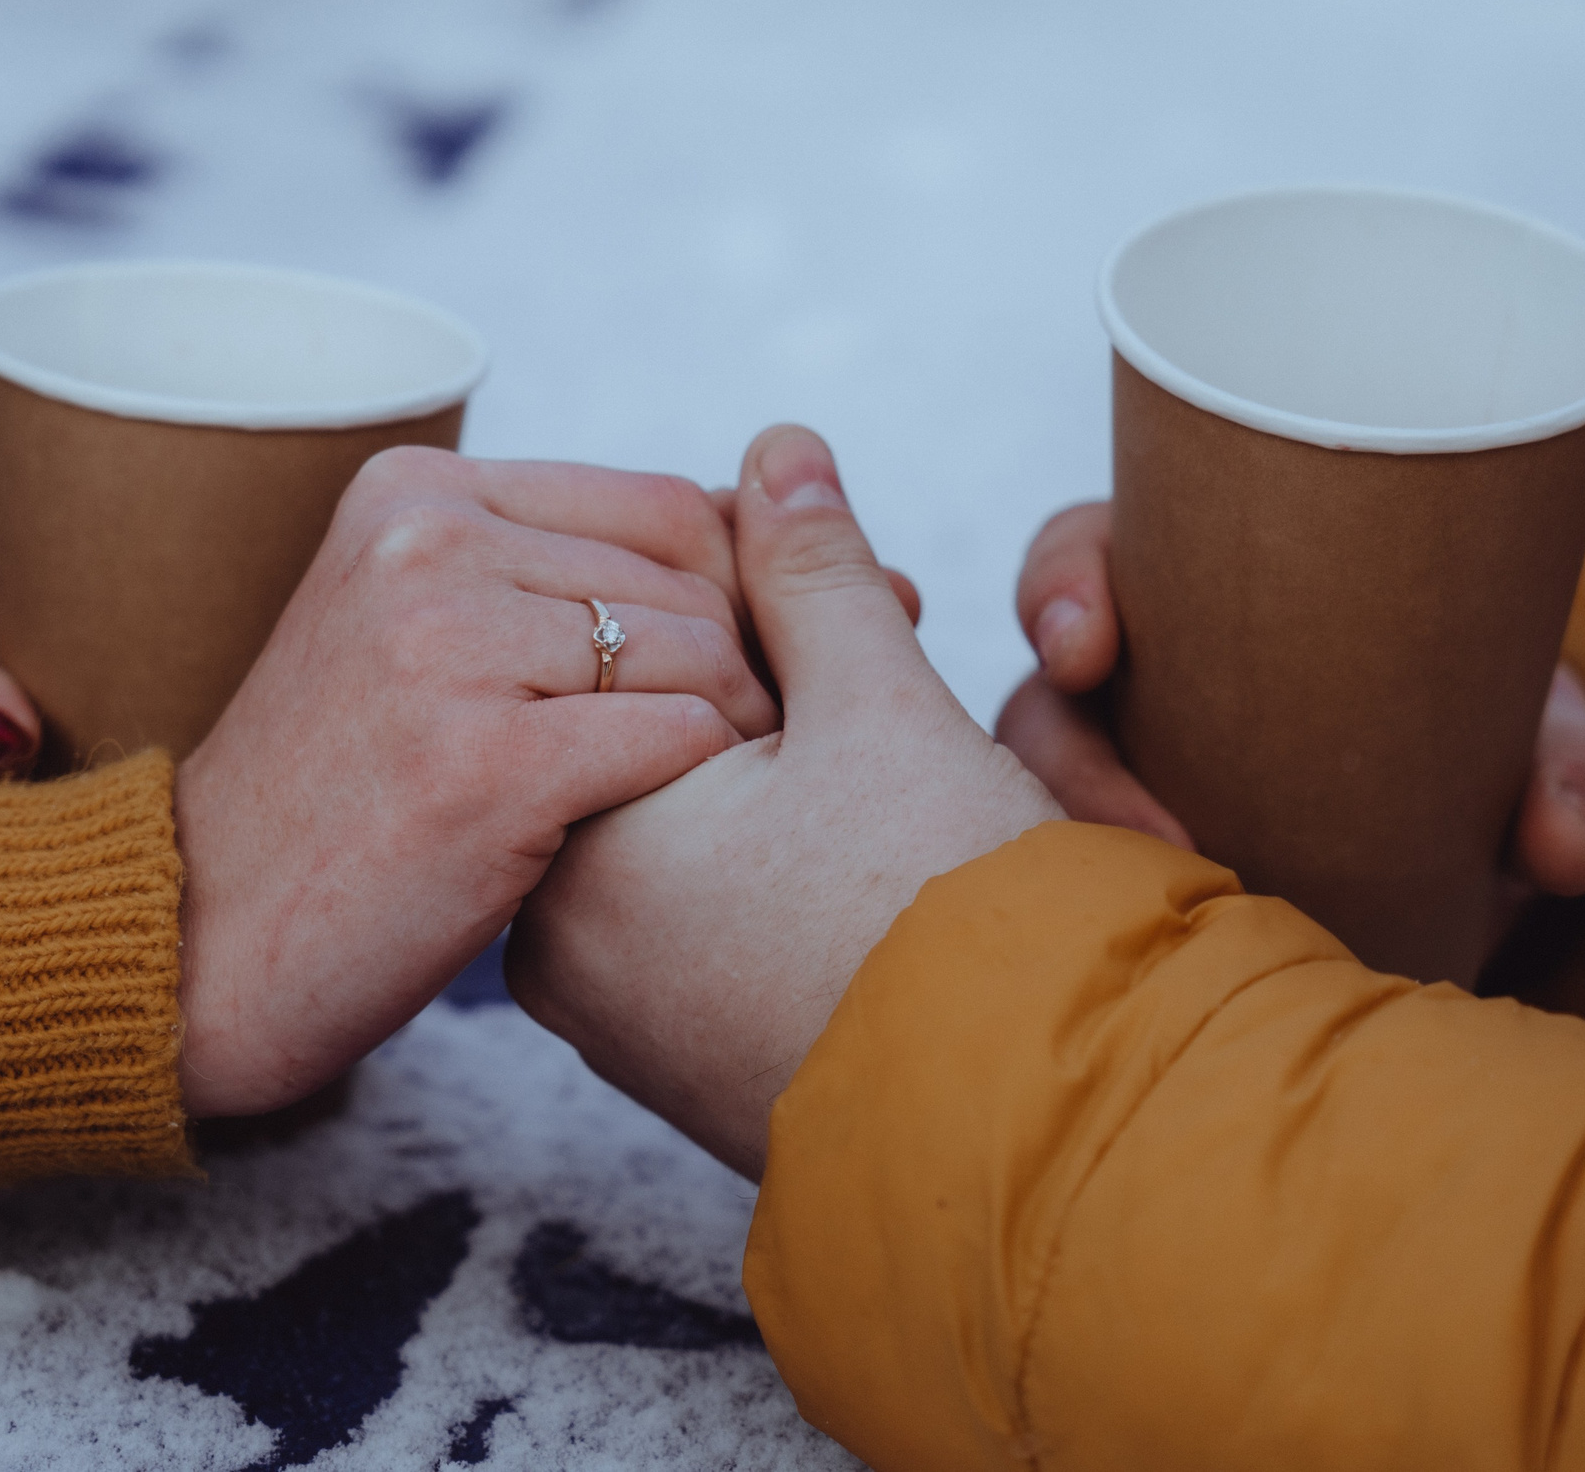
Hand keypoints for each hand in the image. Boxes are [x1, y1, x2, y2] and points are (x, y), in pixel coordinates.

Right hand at [171, 447, 779, 1118]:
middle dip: (765, 662)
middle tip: (793, 747)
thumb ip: (555, 577)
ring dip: (744, 733)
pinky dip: (711, 788)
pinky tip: (693, 837)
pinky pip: (679, 738)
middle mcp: (427, 544)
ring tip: (737, 801)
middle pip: (692, 575)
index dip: (755, 588)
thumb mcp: (418, 640)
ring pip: (697, 653)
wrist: (200, 939)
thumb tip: (781, 521)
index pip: (663, 504)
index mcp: (414, 494)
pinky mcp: (483, 763)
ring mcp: (448, 648)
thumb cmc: (346, 802)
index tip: (798, 663)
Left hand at [507, 426, 1060, 1178]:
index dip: (766, 602)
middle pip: (655, 745)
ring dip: (783, 779)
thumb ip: (813, 571)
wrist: (1026, 1139)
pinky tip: (873, 869)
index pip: (639, 656)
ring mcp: (610, 1019)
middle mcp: (558, 939)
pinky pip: (703, 925)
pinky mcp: (673, 1067)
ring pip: (686, 834)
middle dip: (778, 693)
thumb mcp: (881, 708)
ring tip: (901, 788)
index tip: (877, 616)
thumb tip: (778, 446)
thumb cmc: (949, 921)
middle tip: (899, 692)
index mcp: (578, 834)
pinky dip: (775, 874)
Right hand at [996, 501, 1584, 896]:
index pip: (1078, 562)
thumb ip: (1569, 772)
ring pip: (1042, 820)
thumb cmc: (1483, 727)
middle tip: (1164, 836)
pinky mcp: (1138, 886)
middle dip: (1068, 767)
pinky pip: (1086, 910)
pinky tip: (1164, 988)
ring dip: (1084, 871)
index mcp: (1186, 590)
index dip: (1060, 595)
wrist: (1490, 834)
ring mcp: (1119, 793)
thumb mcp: (1535, 728)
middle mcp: (1130, 692)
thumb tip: (1560, 848)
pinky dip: (1110, 942)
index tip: (1089, 647)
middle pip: (1038, 708)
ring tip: (1180, 931)